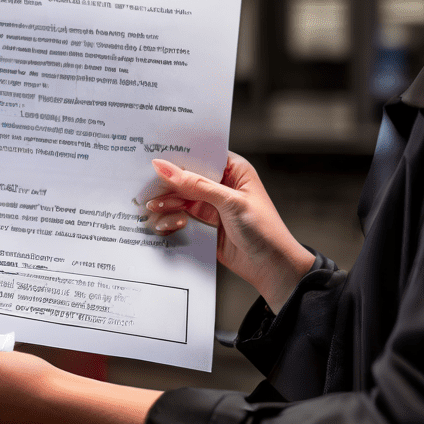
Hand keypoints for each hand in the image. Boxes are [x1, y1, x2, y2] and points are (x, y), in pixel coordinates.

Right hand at [148, 154, 314, 312]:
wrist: (273, 269)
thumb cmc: (265, 230)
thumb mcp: (230, 202)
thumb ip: (195, 184)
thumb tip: (164, 166)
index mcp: (232, 169)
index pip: (199, 154)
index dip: (176, 154)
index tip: (153, 158)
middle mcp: (219, 184)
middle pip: (183, 176)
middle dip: (166, 185)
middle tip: (150, 192)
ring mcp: (209, 204)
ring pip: (177, 197)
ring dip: (166, 205)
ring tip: (159, 212)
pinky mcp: (202, 224)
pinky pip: (178, 216)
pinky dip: (170, 220)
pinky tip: (173, 226)